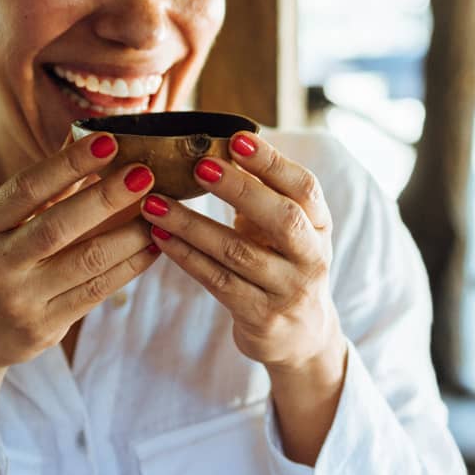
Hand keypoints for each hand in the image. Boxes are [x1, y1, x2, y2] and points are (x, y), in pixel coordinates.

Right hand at [0, 133, 160, 373]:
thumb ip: (41, 187)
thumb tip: (85, 134)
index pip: (27, 189)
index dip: (68, 163)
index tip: (108, 140)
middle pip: (57, 227)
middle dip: (105, 198)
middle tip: (144, 174)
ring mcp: (19, 300)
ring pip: (86, 262)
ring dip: (129, 234)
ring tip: (159, 211)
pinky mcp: (44, 328)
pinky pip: (97, 291)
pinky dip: (130, 266)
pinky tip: (151, 246)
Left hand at [140, 131, 343, 374]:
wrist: (302, 336)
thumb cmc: (284, 264)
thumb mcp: (287, 229)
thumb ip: (264, 193)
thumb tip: (221, 144)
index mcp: (319, 225)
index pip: (305, 188)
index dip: (273, 162)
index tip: (238, 138)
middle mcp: (311, 257)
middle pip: (282, 218)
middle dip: (240, 189)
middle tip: (199, 165)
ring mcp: (288, 290)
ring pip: (238, 252)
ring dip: (192, 225)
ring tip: (155, 203)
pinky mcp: (261, 317)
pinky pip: (218, 281)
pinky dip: (186, 257)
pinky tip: (160, 237)